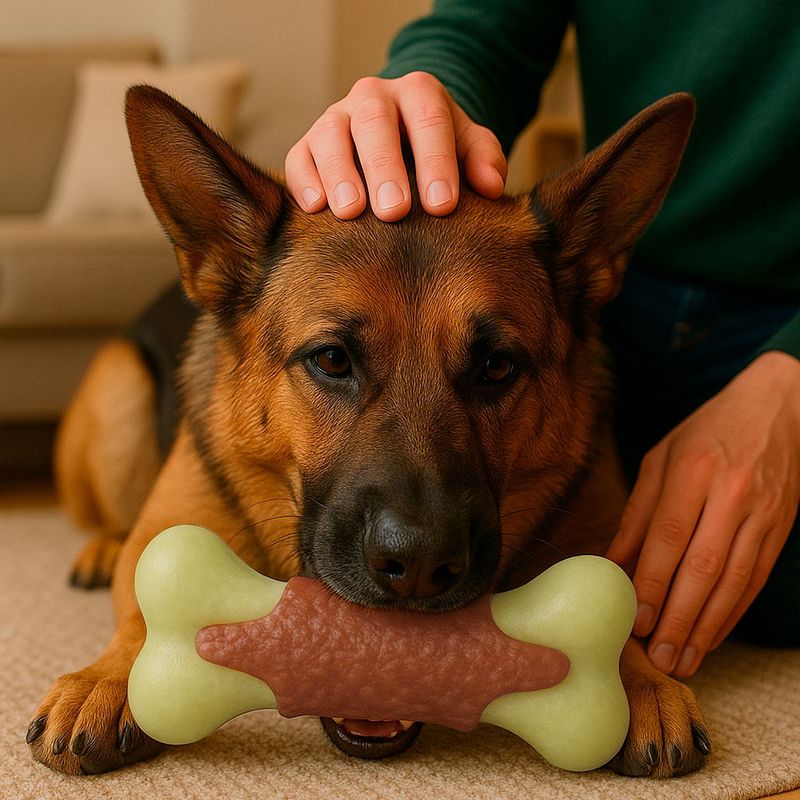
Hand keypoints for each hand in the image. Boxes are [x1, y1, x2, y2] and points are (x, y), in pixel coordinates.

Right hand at [285, 72, 506, 220]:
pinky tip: (317, 208)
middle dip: (384, 167)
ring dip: (340, 174)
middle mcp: (372, 98)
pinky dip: (305, 182)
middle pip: (374, 121)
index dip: (436, 161)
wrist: (399, 136)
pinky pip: (299, 158)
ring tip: (351, 212)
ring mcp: (336, 119)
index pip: (428, 118)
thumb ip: (483, 160)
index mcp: (418, 93)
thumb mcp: (467, 146)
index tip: (442, 205)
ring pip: (330, 135)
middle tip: (395, 211)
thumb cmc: (437, 149)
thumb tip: (491, 187)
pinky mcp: (307, 146)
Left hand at [606, 351, 799, 676]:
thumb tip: (613, 563)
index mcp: (692, 471)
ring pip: (734, 581)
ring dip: (707, 626)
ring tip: (685, 659)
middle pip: (703, 566)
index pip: (669, 535)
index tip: (637, 619)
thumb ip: (638, 512)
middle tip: (658, 656)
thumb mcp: (661, 459)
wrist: (780, 408)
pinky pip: (756, 579)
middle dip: (679, 617)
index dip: (653, 581)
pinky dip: (733, 612)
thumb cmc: (706, 432)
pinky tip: (713, 635)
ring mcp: (762, 513)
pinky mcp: (781, 528)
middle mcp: (730, 494)